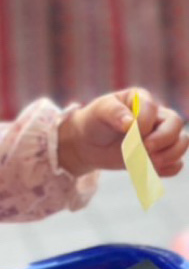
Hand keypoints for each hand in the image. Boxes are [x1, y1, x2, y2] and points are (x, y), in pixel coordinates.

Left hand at [58, 88, 187, 178]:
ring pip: (182, 142)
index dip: (143, 123)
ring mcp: (160, 136)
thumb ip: (114, 112)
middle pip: (176, 124)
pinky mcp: (159, 155)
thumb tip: (130, 123)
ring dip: (169, 155)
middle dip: (163, 139)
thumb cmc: (94, 121)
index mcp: (141, 99)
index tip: (127, 132)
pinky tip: (150, 169)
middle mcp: (156, 115)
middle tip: (145, 149)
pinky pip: (176, 164)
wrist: (89, 143)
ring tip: (149, 162)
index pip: (152, 109)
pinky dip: (167, 169)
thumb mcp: (99, 111)